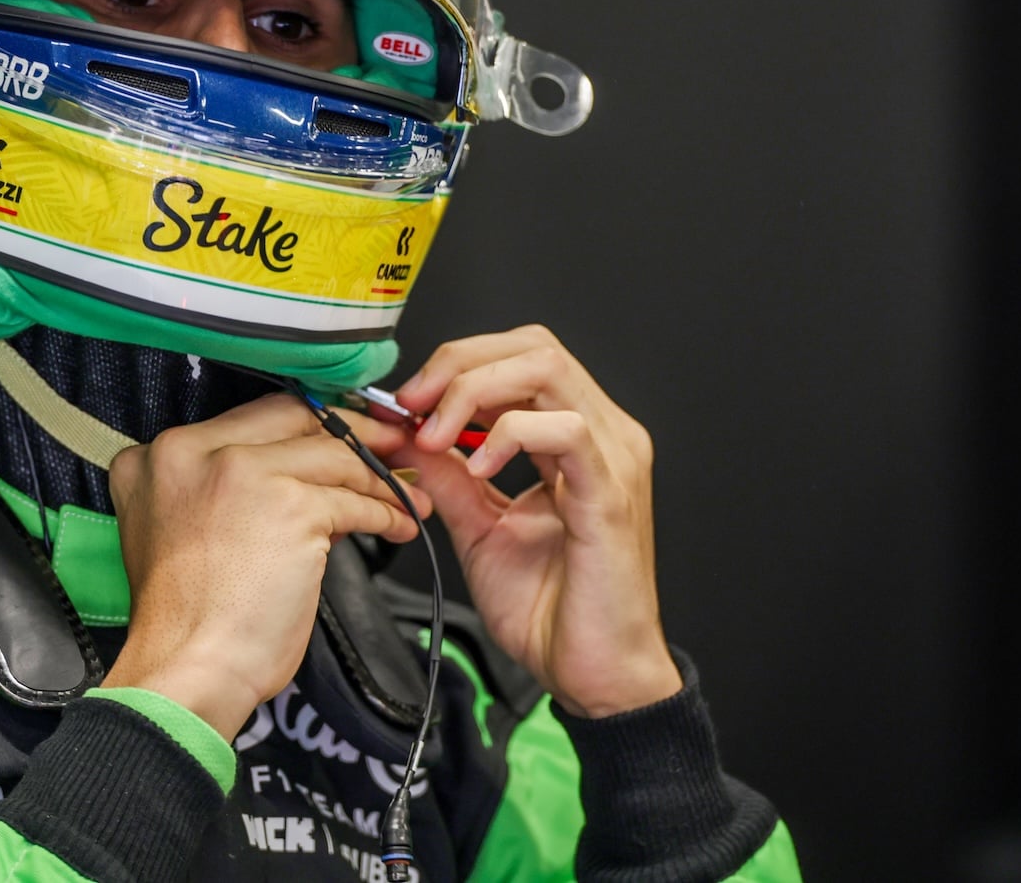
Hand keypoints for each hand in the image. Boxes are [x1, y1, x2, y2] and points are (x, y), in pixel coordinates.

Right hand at [104, 393, 431, 740]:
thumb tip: (305, 482)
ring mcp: (245, 474)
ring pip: (333, 457)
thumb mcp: (185, 533)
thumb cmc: (186, 621)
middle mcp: (198, 452)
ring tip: (406, 495)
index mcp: (165, 456)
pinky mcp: (291, 508)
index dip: (308, 424)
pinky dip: (385, 510)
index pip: (254, 417)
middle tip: (390, 445)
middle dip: (354, 431)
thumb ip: (226, 493)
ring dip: (379, 477)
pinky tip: (398, 523)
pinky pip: (354, 500)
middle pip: (296, 419)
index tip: (340, 434)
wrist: (187, 669)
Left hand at [377, 326, 681, 717]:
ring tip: (434, 435)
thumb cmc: (552, 610)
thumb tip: (405, 436)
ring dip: (474, 391)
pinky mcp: (611, 493)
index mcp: (578, 436)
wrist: (594, 675)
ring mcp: (614, 458)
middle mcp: (604, 433)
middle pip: (533, 346)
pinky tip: (478, 466)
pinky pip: (565, 430)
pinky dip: (509, 434)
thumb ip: (449, 477)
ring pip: (547, 369)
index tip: (406, 400)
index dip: (459, 363)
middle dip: (460, 363)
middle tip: (412, 404)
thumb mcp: (479, 528)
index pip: (521, 356)